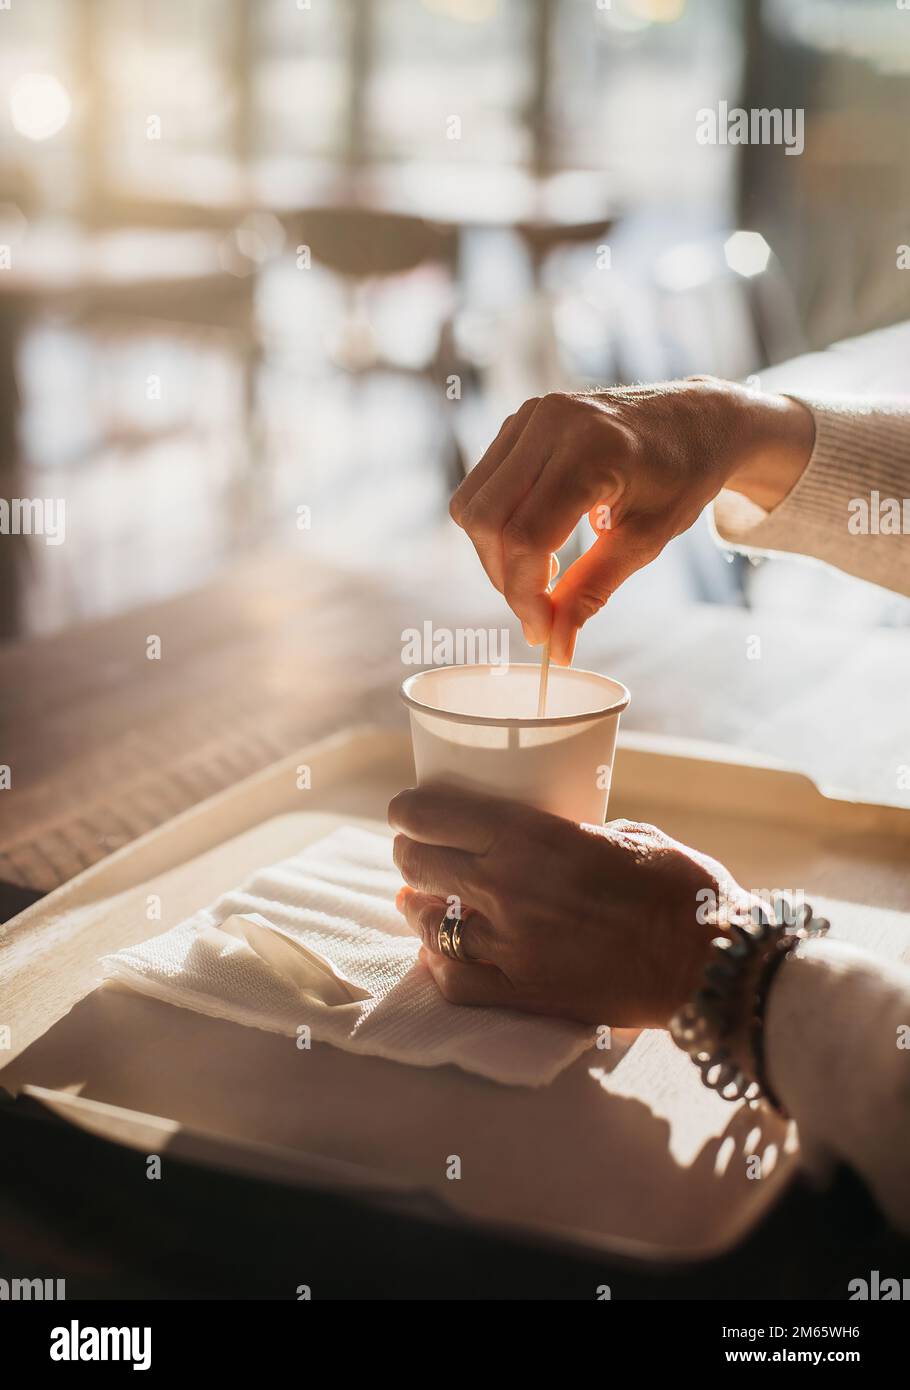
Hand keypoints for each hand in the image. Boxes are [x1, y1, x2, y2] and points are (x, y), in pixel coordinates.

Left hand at [388, 785, 749, 1027]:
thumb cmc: (683, 888)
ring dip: (418, 907)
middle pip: (421, 864)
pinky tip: (437, 953)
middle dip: (410, 853)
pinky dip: (438, 963)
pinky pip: (454, 980)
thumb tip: (555, 837)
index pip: (438, 815)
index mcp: (533, 838)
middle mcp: (507, 888)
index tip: (405, 808)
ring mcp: (510, 946)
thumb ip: (577, 833)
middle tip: (413, 851)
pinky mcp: (523, 993)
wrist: (709, 963)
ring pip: (429, 923)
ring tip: (415, 900)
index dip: (410, 809)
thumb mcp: (628, 834)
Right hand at [450, 378, 813, 663]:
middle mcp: (551, 422)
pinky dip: (497, 526)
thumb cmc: (683, 477)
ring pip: (472, 504)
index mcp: (593, 450)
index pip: (526, 536)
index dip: (524, 594)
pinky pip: (481, 486)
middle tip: (538, 609)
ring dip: (493, 554)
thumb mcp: (647, 540)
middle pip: (487, 521)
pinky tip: (537, 538)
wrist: (697, 419)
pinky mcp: (519, 421)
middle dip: (504, 578)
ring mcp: (530, 415)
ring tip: (540, 572)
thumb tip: (555, 647)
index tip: (543, 631)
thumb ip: (593, 590)